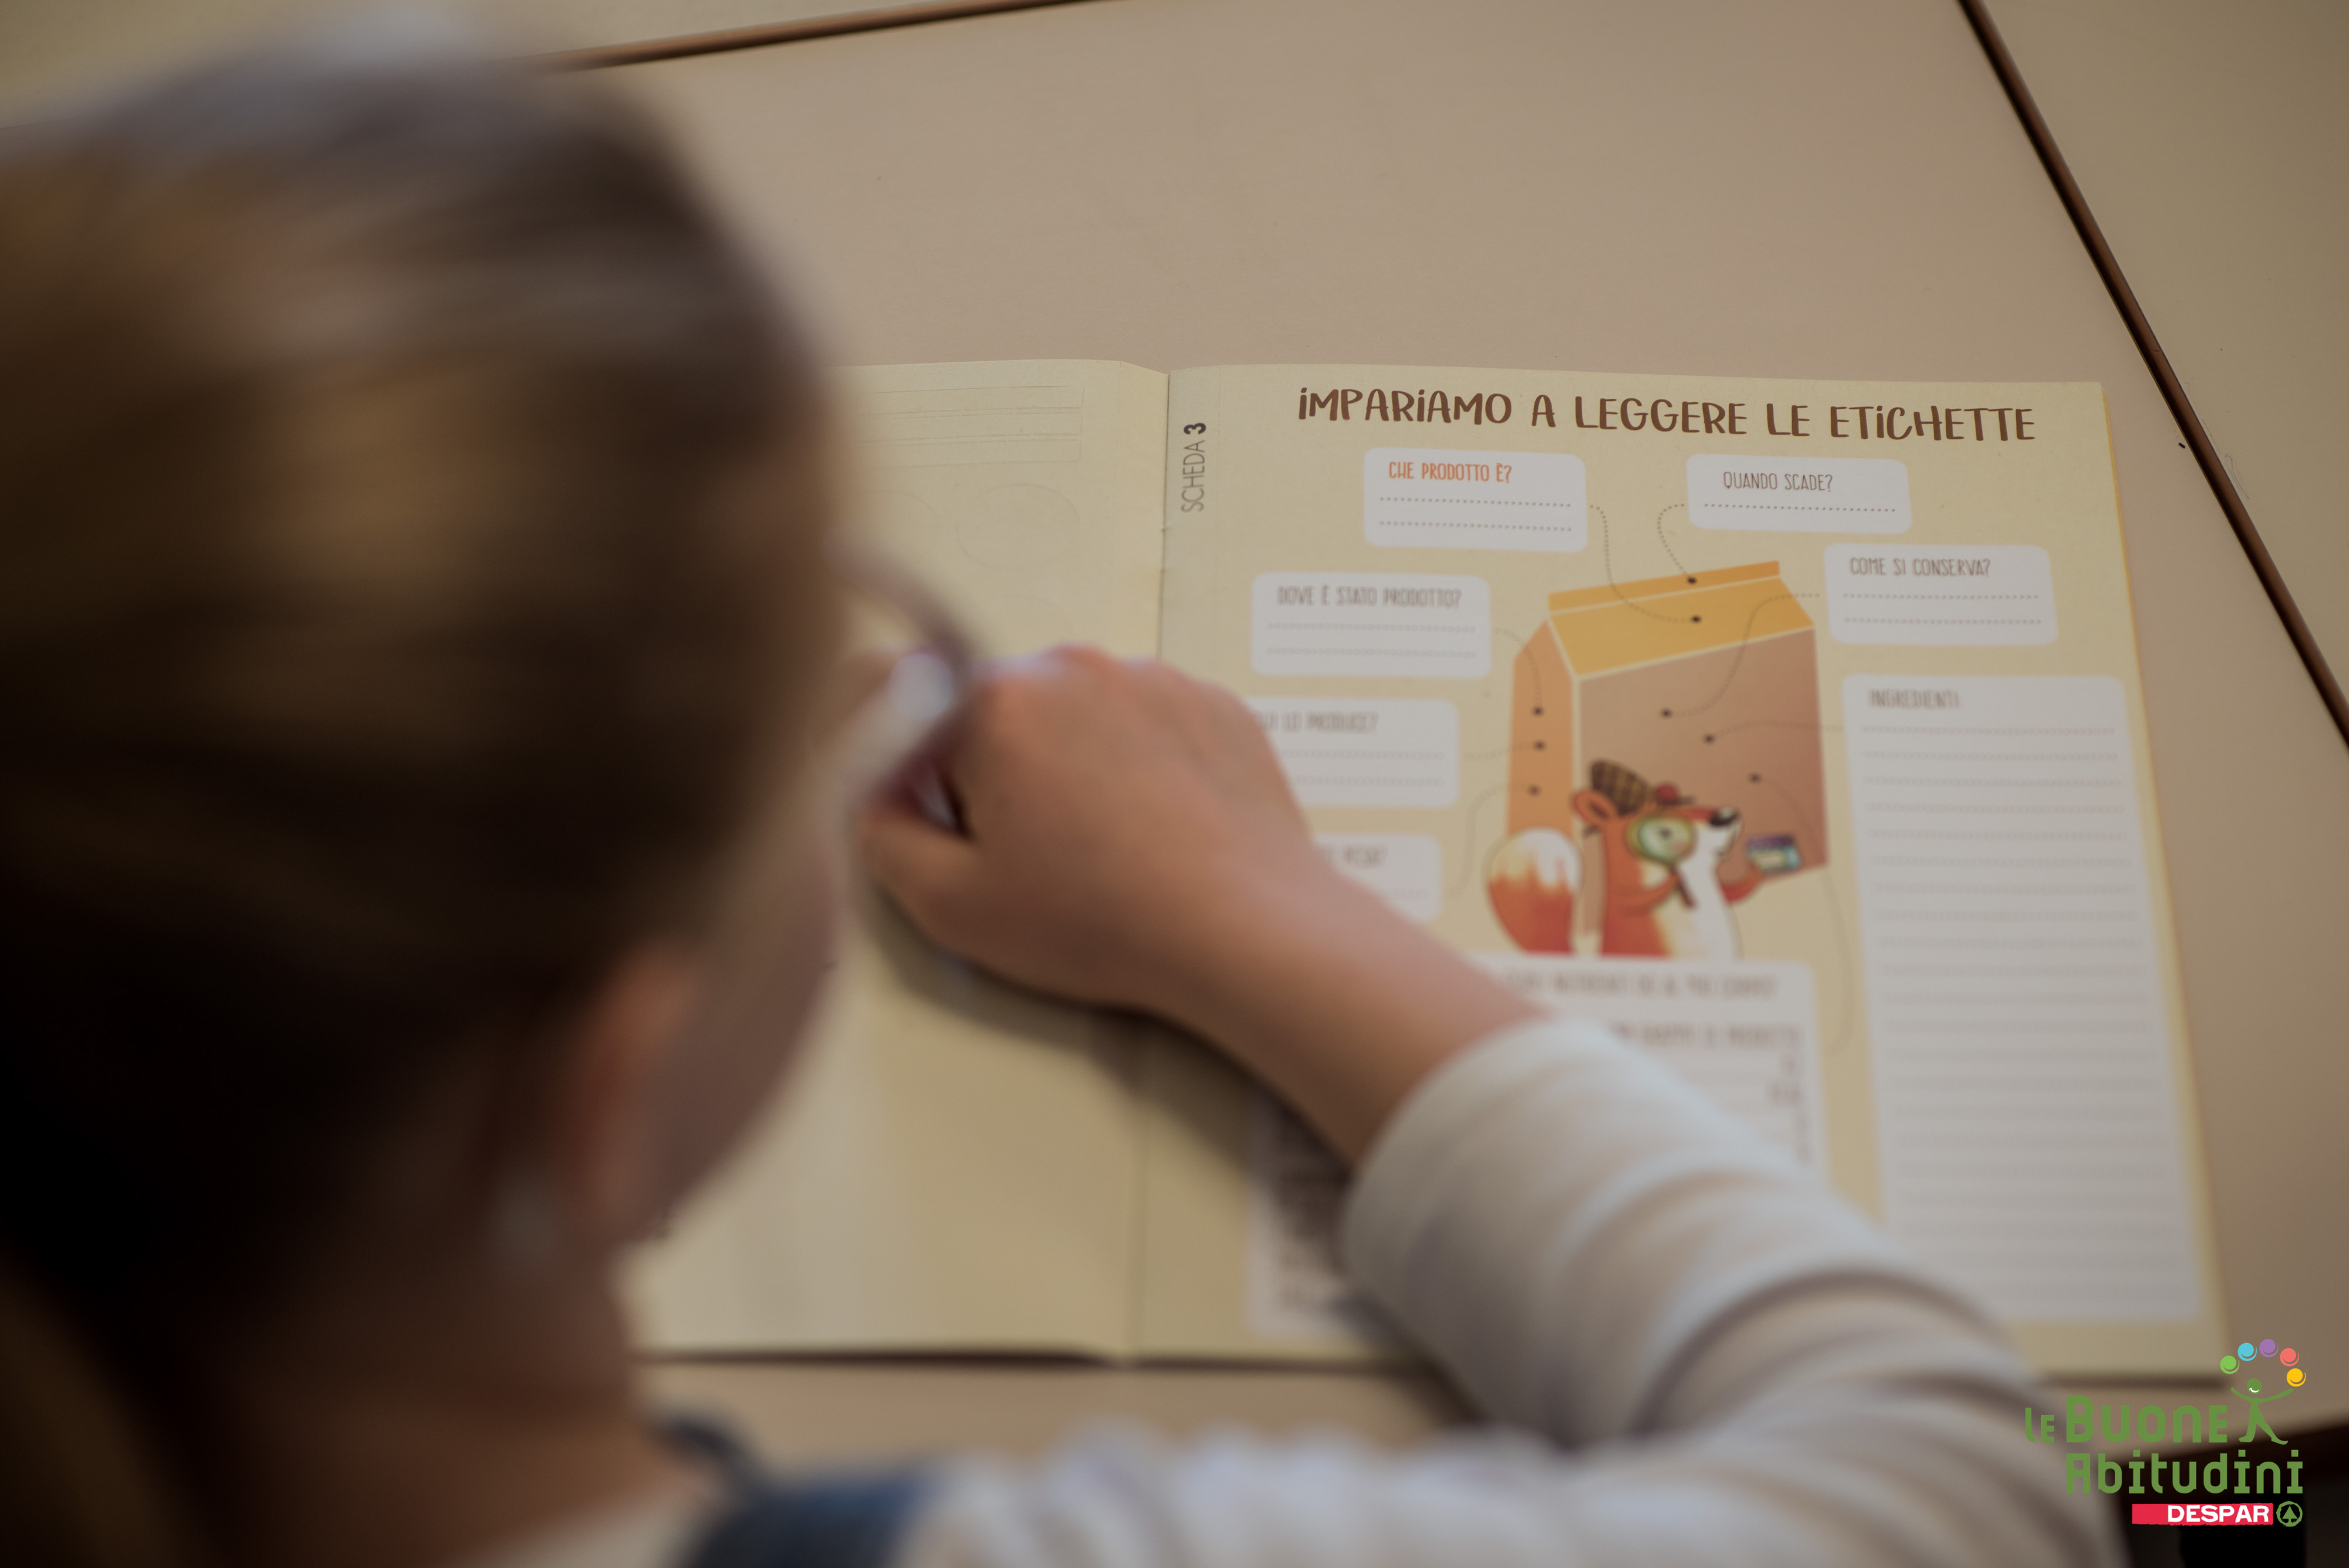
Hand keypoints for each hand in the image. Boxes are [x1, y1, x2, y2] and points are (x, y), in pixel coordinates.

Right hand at [858, 647, 1536, 1159]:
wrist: (1250, 930)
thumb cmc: (1104, 923)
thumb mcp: (951, 906)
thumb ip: (878, 833)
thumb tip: (866, 787)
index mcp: (992, 703)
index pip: (889, 686)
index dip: (877, 744)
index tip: (902, 794)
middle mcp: (1070, 665)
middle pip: (987, 706)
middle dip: (985, 768)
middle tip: (1021, 852)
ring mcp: (1151, 677)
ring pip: (1071, 713)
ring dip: (1064, 765)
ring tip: (1101, 851)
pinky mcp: (1212, 702)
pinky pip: (1143, 720)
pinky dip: (1134, 766)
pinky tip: (1152, 834)